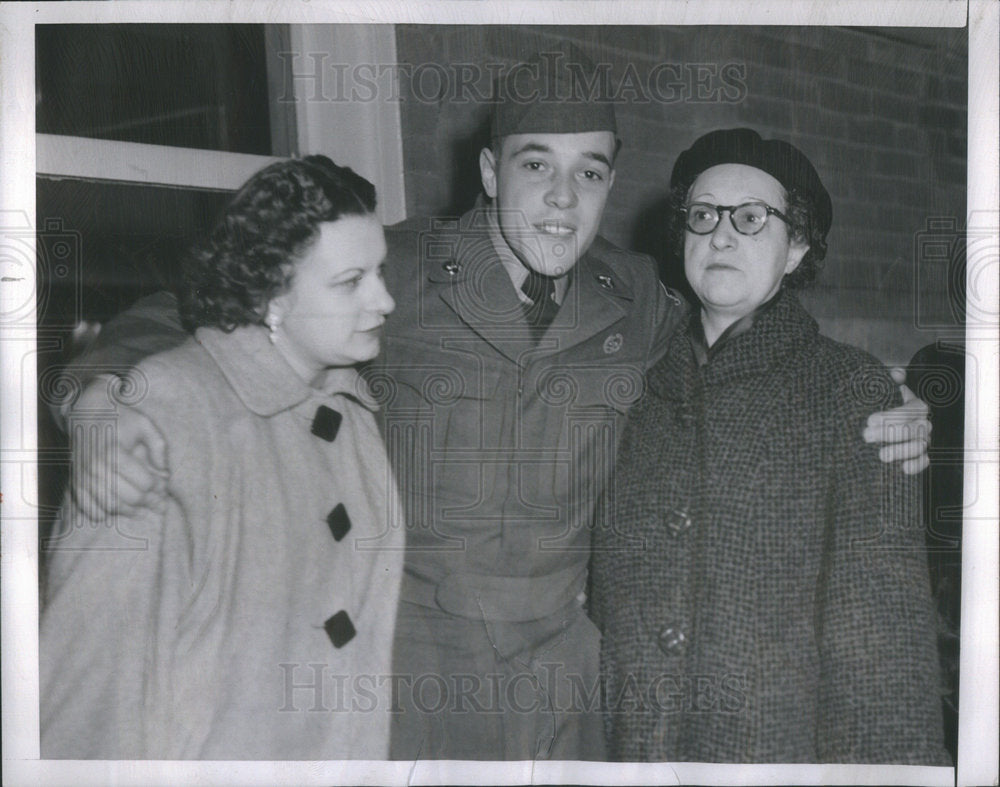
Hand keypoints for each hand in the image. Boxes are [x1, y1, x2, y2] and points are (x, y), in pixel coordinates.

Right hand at [69, 378, 168, 518]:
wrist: (86, 411)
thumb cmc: (120, 418)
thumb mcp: (144, 425)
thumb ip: (158, 447)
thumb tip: (165, 474)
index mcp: (115, 452)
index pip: (144, 482)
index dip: (158, 488)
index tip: (165, 488)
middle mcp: (96, 466)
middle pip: (129, 497)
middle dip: (149, 503)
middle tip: (160, 504)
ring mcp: (84, 475)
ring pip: (110, 505)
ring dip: (129, 511)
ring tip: (143, 510)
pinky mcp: (75, 480)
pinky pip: (87, 506)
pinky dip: (102, 513)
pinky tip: (116, 511)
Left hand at [862, 367, 930, 474]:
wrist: (882, 424)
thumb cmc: (884, 405)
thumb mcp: (886, 391)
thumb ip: (891, 381)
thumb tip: (896, 373)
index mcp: (916, 406)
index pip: (907, 411)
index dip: (889, 416)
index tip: (869, 420)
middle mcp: (923, 423)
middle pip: (912, 430)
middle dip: (888, 434)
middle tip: (866, 436)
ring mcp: (924, 440)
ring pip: (918, 446)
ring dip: (900, 451)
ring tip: (881, 455)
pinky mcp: (921, 456)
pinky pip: (924, 462)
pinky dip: (916, 466)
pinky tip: (903, 468)